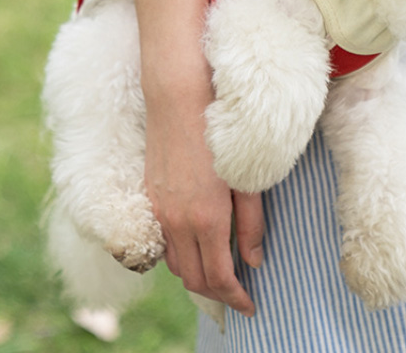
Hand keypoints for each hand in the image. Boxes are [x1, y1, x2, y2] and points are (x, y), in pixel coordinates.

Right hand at [143, 79, 263, 316]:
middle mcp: (177, 222)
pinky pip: (164, 240)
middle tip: (239, 296)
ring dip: (197, 275)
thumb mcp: (246, 178)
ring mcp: (160, 210)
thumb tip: (254, 259)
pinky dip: (181, 254)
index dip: (235, 298)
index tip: (251, 306)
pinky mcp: (151, 197)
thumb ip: (251, 221)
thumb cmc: (219, 132)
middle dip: (216, 295)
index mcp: (206, 219)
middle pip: (194, 279)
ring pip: (176, 263)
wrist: (178, 98)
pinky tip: (198, 243)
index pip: (218, 278)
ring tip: (221, 272)